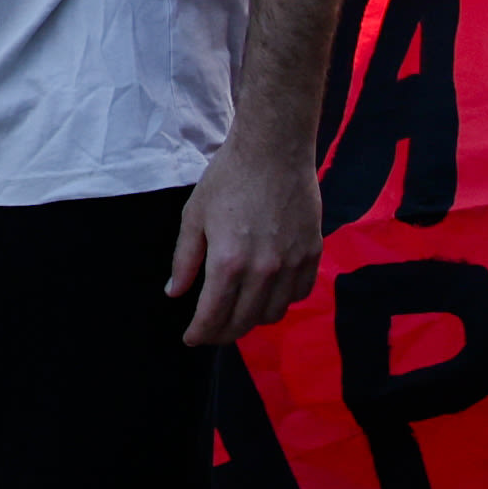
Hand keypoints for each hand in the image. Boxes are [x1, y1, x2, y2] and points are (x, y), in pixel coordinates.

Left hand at [168, 130, 323, 347]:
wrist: (275, 149)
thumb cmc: (229, 178)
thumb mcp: (195, 216)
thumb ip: (185, 259)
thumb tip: (175, 292)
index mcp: (228, 262)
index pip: (213, 316)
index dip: (200, 334)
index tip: (192, 339)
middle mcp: (263, 271)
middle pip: (243, 322)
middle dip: (223, 333)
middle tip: (212, 330)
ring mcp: (291, 264)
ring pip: (273, 314)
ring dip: (253, 319)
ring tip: (240, 310)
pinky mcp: (312, 254)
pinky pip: (299, 294)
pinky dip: (283, 300)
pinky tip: (269, 291)